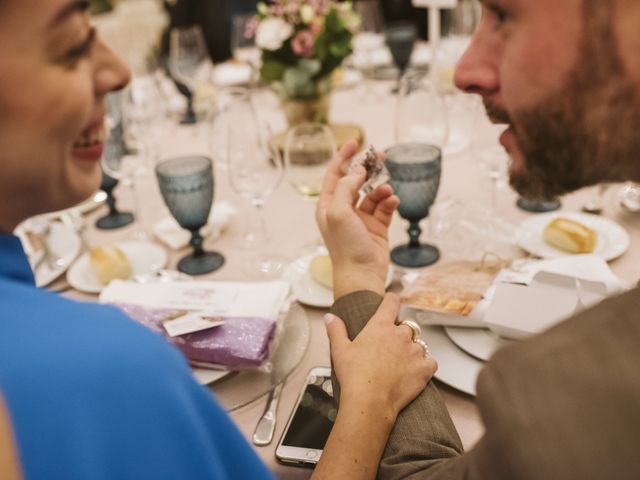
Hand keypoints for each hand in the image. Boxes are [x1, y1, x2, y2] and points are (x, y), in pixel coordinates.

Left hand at [316, 140, 398, 297]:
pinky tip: (393, 201)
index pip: (334, 175)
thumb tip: (357, 171)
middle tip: (381, 156)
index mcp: (328, 206)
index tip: (354, 142)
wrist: (362, 274)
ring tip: (387, 190)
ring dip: (381, 189)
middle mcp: (343, 211)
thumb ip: (346, 187)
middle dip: (367, 169)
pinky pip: (384, 208)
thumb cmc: (345, 246)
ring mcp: (360, 219)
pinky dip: (389, 202)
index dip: (343, 157)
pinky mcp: (377, 228)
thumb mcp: (339, 212)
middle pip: (355, 181)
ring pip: (373, 194)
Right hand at [325, 293, 437, 419]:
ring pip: (420, 344)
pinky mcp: (424, 369)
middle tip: (390, 347)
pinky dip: (425, 365)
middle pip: (407, 325)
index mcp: (380, 326)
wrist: (370, 401)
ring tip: (401, 363)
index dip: (391, 299)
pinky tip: (416, 372)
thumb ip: (336, 330)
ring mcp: (415, 351)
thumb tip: (330, 317)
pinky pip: (431, 361)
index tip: (391, 300)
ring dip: (413, 350)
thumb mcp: (340, 350)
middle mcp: (401, 335)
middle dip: (401, 333)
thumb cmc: (354, 375)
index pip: (391, 302)